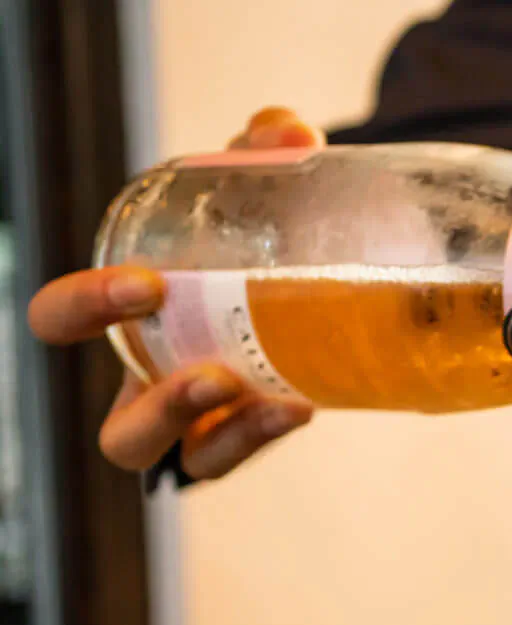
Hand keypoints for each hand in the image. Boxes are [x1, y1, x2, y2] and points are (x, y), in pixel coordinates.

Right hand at [26, 107, 325, 479]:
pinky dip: (266, 433)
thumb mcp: (244, 184)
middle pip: (121, 434)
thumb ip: (259, 151)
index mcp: (125, 317)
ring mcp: (205, 419)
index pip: (60, 320)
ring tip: (266, 400)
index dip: (84, 309)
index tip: (148, 283)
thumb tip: (292, 136)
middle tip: (210, 374)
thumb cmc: (248, 231)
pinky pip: (245, 451)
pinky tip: (302, 404)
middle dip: (156, 409)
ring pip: (187, 463)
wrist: (313, 270)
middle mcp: (153, 378)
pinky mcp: (253, 429)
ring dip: (223, 440)